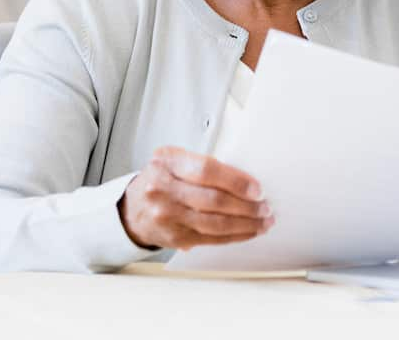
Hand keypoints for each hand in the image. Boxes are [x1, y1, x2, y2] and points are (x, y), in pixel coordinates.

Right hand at [118, 146, 273, 250]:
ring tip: (263, 221)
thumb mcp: (176, 160)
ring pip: (215, 223)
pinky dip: (234, 236)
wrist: (133, 208)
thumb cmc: (162, 179)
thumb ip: (206, 167)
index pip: (207, 171)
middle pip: (213, 200)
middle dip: (246, 206)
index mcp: (168, 162)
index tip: (258, 189)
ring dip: (245, 224)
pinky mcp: (174, 238)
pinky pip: (211, 239)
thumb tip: (247, 181)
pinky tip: (249, 231)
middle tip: (265, 207)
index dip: (236, 181)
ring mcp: (167, 216)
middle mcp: (163, 189)